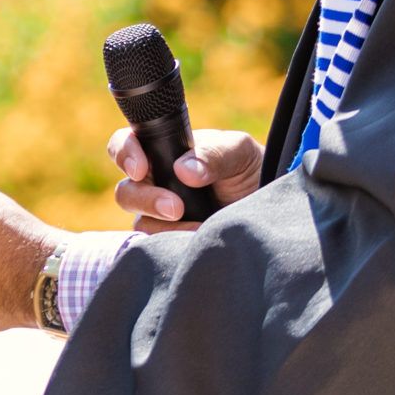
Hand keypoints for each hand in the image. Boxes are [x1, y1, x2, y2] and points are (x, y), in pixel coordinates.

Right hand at [107, 126, 264, 233]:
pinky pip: (159, 248)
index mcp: (162, 153)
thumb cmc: (250, 170)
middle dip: (145, 199)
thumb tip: (183, 170)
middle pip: (126, 192)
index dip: (124, 154)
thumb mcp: (239, 151)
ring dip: (166, 226)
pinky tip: (201, 237)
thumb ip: (213, 152)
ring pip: (141, 224)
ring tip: (200, 226)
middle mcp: (155, 184)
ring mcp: (161, 217)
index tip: (140, 169)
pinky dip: (178, 243)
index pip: (124, 146)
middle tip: (175, 207)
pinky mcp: (171, 243)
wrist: (270, 208)